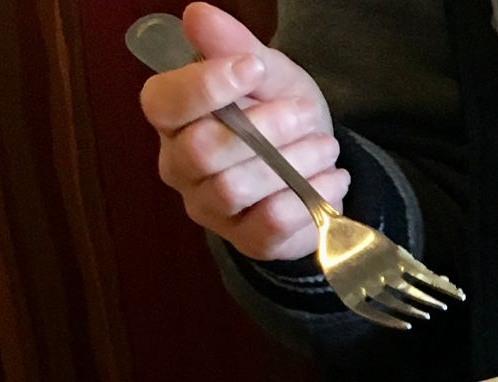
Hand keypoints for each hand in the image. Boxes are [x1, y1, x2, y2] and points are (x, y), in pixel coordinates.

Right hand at [140, 2, 347, 261]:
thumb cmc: (279, 113)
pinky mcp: (245, 241)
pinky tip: (333, 180)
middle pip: (203, 151)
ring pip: (235, 190)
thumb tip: (197, 16)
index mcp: (174, 119)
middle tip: (306, 114)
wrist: (314, 163)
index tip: (254, 67)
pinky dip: (307, 199)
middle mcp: (180, 168)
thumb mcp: (266, 72)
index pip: (164, 104)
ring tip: (327, 147)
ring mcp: (210, 210)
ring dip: (290, 164)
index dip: (206, 86)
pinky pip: (269, 226)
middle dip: (264, 128)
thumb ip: (234, 46)